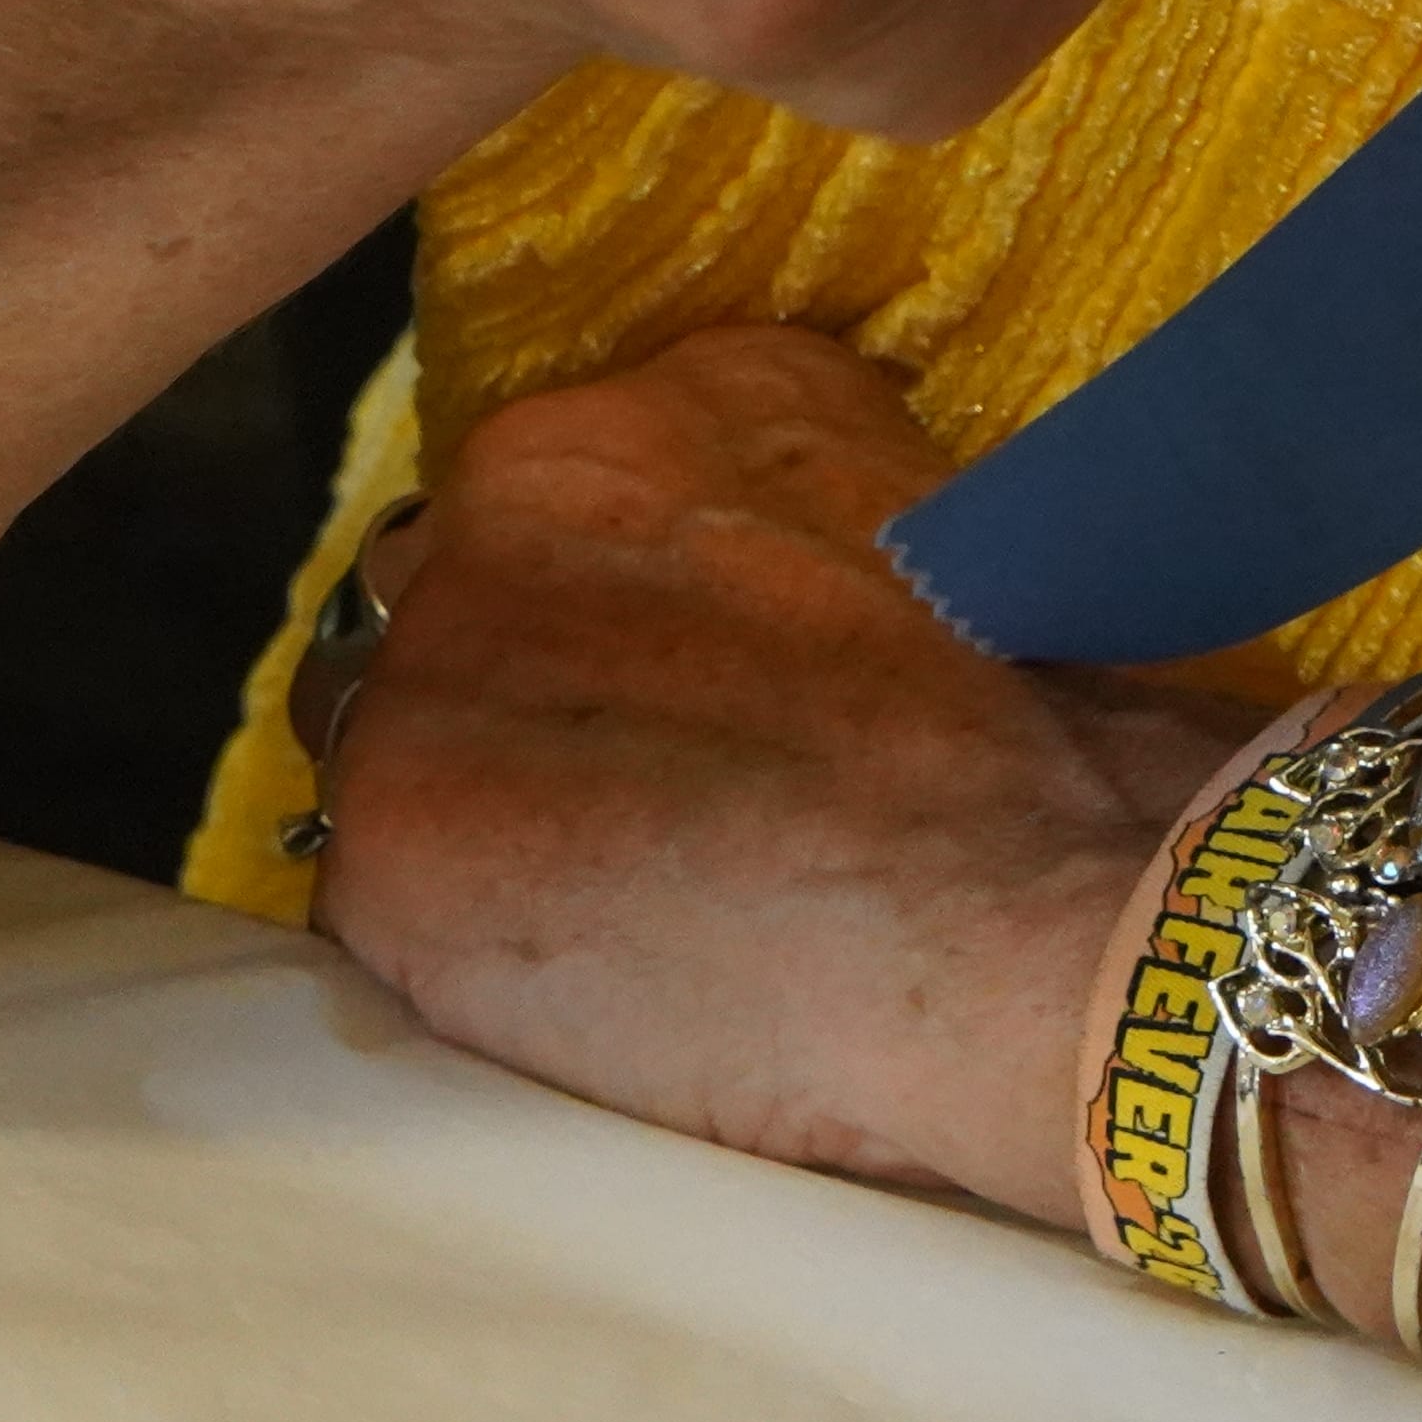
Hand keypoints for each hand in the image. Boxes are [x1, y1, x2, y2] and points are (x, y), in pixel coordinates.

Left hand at [301, 324, 1255, 1202]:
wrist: (1029, 922)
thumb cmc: (1033, 752)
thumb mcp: (925, 526)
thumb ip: (789, 516)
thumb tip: (755, 582)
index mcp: (630, 423)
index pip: (553, 515)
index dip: (617, 629)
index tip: (688, 710)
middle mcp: (495, 507)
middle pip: (457, 616)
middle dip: (534, 712)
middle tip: (657, 823)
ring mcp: (422, 678)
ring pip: (409, 753)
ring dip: (489, 826)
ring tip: (629, 920)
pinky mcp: (389, 854)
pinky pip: (389, 909)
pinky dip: (471, 965)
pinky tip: (596, 998)